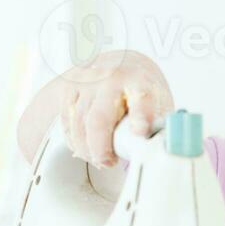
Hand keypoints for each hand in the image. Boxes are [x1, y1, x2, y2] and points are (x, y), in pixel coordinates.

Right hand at [55, 50, 173, 167]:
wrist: (122, 63)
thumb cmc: (141, 90)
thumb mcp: (158, 103)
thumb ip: (156, 128)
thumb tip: (148, 159)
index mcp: (139, 81)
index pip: (141, 99)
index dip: (141, 117)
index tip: (140, 132)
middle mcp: (111, 78)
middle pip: (99, 119)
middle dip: (101, 148)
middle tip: (109, 163)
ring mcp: (87, 81)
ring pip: (79, 124)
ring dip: (87, 149)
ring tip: (101, 159)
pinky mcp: (69, 87)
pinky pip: (66, 122)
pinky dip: (75, 141)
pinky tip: (85, 148)